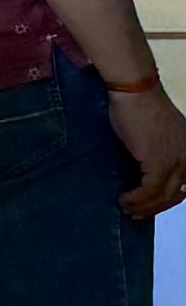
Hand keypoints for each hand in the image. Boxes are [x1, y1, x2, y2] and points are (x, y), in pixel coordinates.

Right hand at [113, 82, 185, 220]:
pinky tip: (124, 200)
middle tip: (137, 213)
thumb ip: (157, 150)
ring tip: (127, 209)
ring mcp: (176, 161)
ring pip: (163, 196)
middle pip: (176, 194)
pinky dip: (136, 199)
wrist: (136, 92)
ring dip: (143, 207)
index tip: (149, 205)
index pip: (184, 184)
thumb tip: (144, 168)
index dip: (166, 199)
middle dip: (154, 208)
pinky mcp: (159, 162)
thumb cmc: (139, 106)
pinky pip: (149, 191)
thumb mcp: (156, 132)